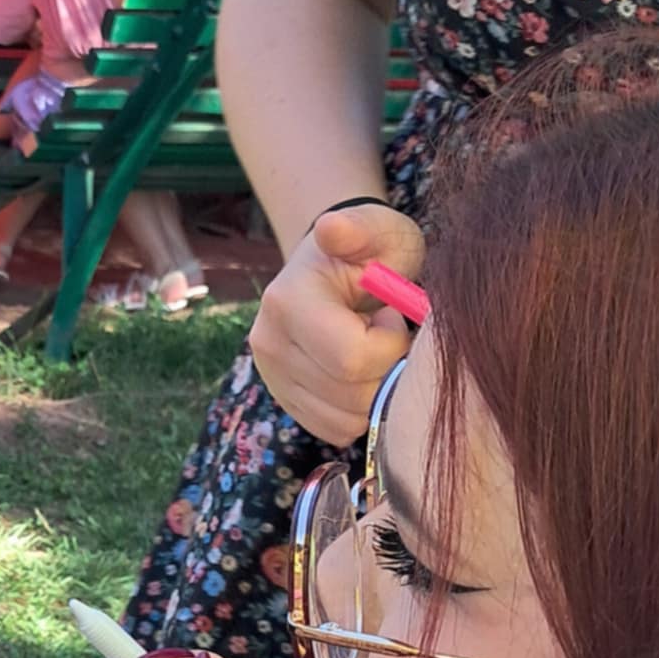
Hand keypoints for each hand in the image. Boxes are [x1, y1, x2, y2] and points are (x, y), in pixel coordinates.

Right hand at [248, 202, 424, 445]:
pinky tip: (361, 372)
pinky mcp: (285, 400)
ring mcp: (271, 376)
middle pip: (351, 394)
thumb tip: (332, 228)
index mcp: (287, 302)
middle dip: (387, 369)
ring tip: (371, 348)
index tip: (389, 314)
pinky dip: (361, 409)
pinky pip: (336, 429)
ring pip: (346, 419)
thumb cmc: (369, 249)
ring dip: (376, 391)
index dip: (391, 344)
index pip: (351, 358)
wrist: (334, 268)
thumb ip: (360, 229)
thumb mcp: (378, 230)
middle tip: (385, 332)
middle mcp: (268, 344)